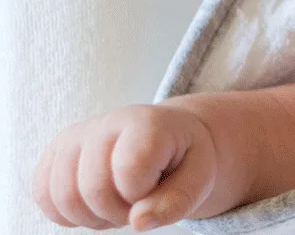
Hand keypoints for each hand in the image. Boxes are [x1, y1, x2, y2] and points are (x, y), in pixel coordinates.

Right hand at [33, 104, 217, 230]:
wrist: (166, 136)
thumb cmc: (183, 158)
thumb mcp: (200, 177)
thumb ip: (177, 201)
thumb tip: (138, 223)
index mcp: (146, 123)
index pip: (130, 171)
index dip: (144, 195)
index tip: (159, 187)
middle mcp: (104, 123)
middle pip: (93, 189)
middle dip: (119, 213)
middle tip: (139, 204)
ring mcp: (74, 137)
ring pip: (63, 198)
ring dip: (93, 217)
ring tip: (119, 204)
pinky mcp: (54, 153)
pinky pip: (43, 196)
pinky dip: (68, 214)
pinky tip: (96, 204)